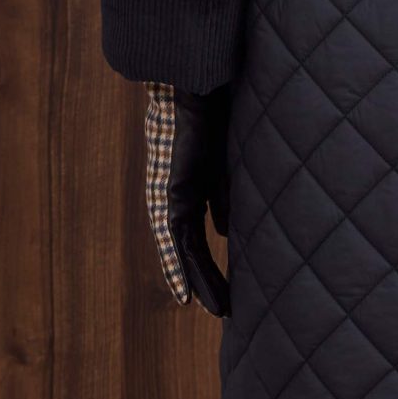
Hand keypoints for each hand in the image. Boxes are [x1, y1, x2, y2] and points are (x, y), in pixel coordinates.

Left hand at [144, 82, 231, 316]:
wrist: (195, 88)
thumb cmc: (213, 115)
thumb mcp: (226, 165)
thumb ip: (225, 197)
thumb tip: (227, 232)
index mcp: (189, 187)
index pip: (197, 235)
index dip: (206, 265)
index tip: (219, 292)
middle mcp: (176, 196)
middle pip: (190, 249)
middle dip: (206, 279)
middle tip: (225, 309)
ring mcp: (170, 198)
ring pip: (184, 251)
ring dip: (200, 282)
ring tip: (218, 310)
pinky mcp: (171, 195)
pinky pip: (176, 239)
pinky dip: (180, 268)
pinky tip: (186, 294)